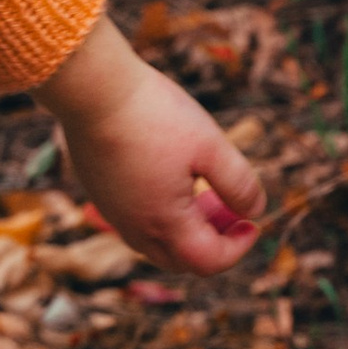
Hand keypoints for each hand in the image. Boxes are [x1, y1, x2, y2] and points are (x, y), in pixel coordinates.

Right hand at [34, 16, 263, 275]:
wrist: (92, 87)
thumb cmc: (154, 114)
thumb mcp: (210, 146)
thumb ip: (239, 184)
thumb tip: (256, 210)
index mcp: (164, 224)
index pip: (209, 262)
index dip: (238, 247)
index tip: (252, 221)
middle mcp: (134, 228)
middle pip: (180, 260)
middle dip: (212, 241)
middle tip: (229, 208)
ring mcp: (111, 211)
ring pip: (154, 241)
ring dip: (185, 227)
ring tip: (200, 189)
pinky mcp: (98, 190)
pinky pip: (134, 219)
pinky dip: (159, 211)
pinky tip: (167, 173)